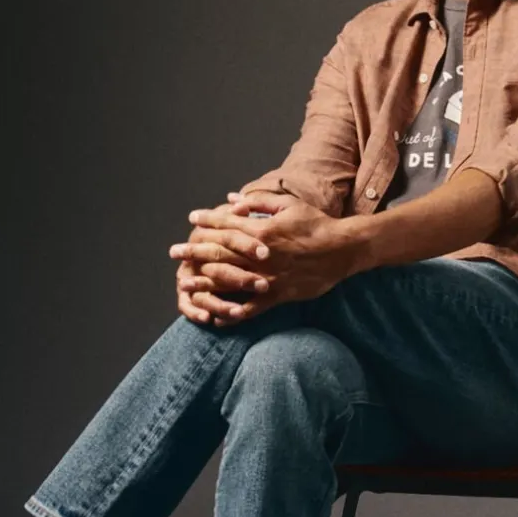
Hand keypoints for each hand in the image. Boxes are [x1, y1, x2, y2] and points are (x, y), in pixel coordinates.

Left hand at [170, 189, 354, 324]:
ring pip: (229, 281)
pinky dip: (233, 313)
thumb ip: (258, 202)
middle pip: (220, 253)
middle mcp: (260, 256)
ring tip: (184, 283)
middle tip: (175, 252)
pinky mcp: (278, 295)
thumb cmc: (316, 224)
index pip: (226, 225)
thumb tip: (233, 199)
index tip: (192, 219)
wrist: (342, 249)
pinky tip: (217, 317)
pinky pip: (251, 307)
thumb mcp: (289, 205)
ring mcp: (268, 277)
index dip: (207, 221)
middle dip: (194, 251)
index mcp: (262, 231)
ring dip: (204, 282)